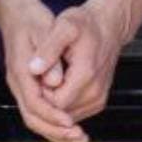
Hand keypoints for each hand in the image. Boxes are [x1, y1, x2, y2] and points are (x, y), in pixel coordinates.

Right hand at [0, 0, 84, 141]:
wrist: (17, 13)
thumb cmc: (32, 20)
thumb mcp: (43, 30)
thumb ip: (49, 56)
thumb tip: (54, 82)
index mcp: (20, 70)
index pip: (34, 102)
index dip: (53, 115)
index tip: (71, 123)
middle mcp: (18, 82)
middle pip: (32, 117)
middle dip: (55, 131)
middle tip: (78, 136)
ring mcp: (22, 85)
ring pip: (34, 118)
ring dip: (56, 131)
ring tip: (79, 137)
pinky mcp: (29, 86)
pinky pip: (38, 112)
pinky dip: (54, 123)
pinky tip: (71, 126)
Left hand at [31, 0, 132, 126]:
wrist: (108, 26)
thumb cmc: (86, 24)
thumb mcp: (64, 27)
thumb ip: (48, 49)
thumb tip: (33, 69)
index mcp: (85, 75)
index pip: (53, 103)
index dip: (38, 94)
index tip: (34, 77)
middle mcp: (95, 92)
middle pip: (58, 113)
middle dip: (44, 101)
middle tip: (39, 77)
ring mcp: (98, 99)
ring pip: (65, 116)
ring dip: (51, 104)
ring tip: (47, 79)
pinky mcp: (97, 102)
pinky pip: (73, 113)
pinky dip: (60, 105)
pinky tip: (55, 86)